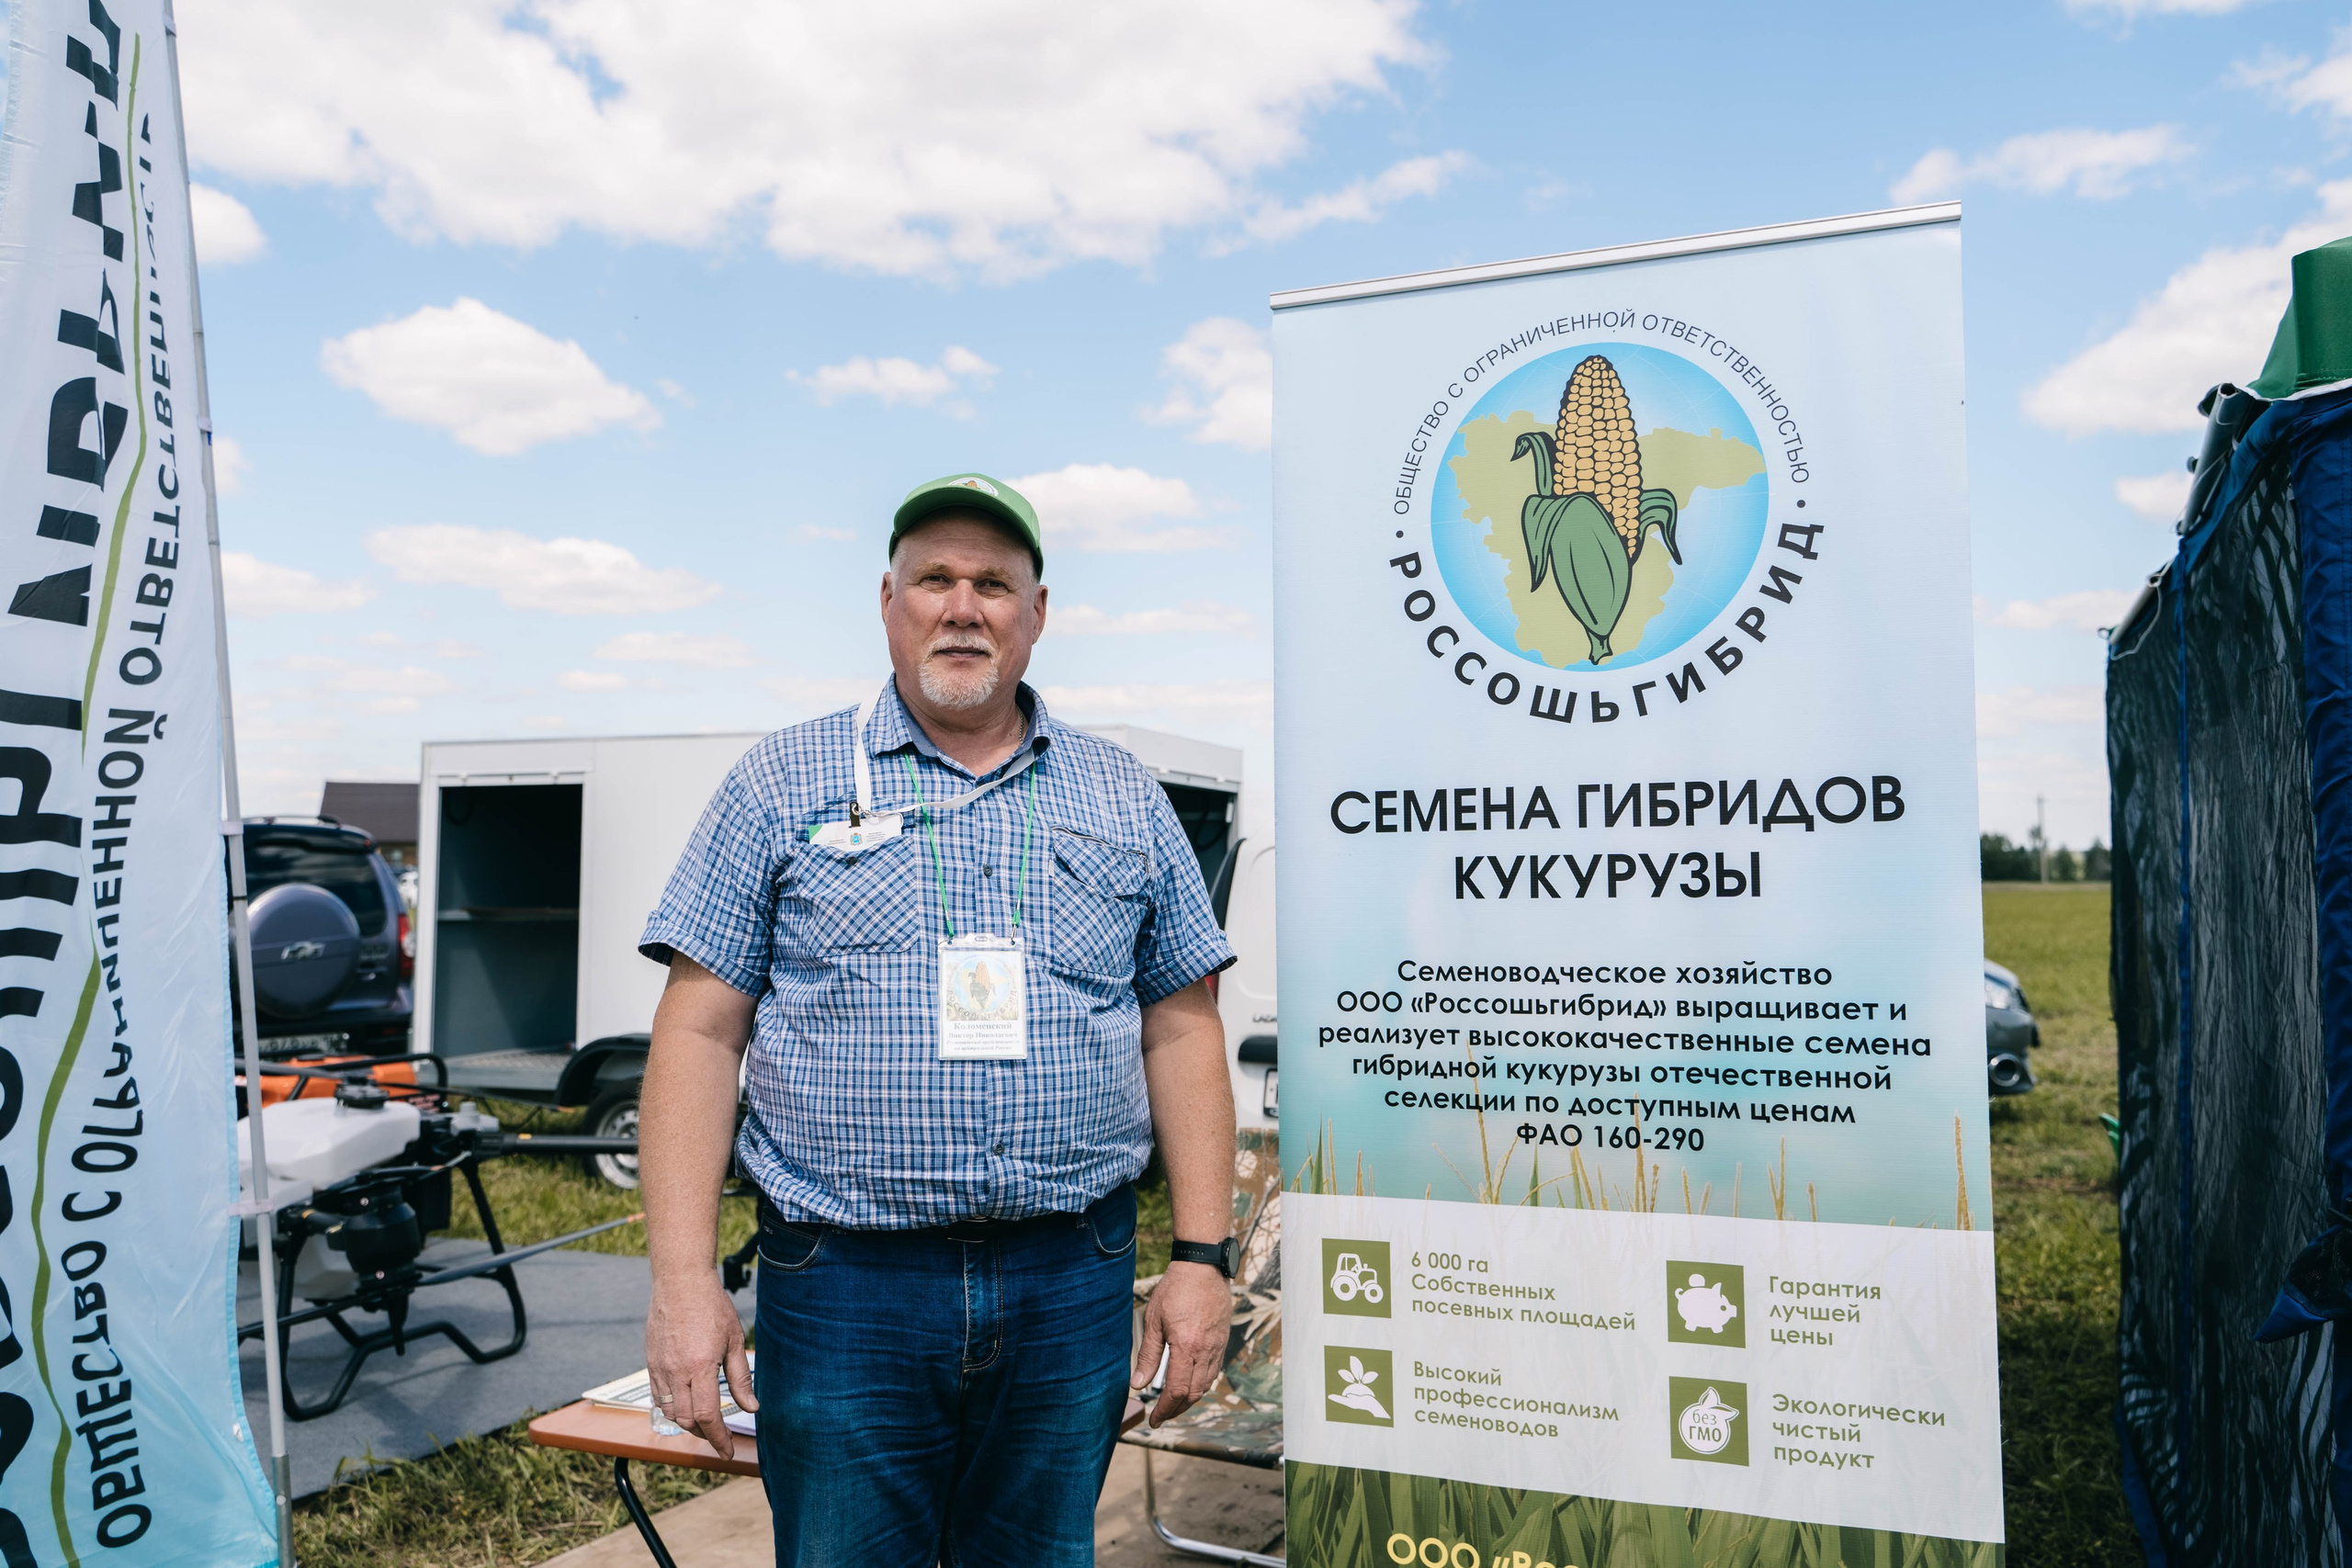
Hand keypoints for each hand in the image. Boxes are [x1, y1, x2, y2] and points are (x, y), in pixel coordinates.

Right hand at [645, 1269, 757, 1459]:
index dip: (718, 1439)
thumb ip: (741, 1378)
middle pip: (687, 1420)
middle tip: (721, 1436)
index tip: (727, 1451)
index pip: (708, 1416)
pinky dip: (670, 1407)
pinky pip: (657, 1395)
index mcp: (700, 1368)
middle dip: (705, 1434)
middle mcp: (676, 1372)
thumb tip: (752, 1408)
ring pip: (669, 1412)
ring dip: (687, 1423)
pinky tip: (684, 1404)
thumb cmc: (711, 1306)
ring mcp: (660, 1368)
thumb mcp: (734, 1341)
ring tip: (704, 1422)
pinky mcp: (650, 1362)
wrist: (680, 1281)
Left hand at [1132, 1261, 1230, 1424]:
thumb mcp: (1154, 1320)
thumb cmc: (1175, 1290)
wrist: (1204, 1267)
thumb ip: (1148, 1355)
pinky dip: (1201, 1385)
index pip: (1176, 1391)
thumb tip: (1138, 1385)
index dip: (1164, 1411)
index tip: (1153, 1420)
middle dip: (1176, 1410)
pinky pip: (1214, 1372)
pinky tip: (1189, 1383)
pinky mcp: (1222, 1341)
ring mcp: (1217, 1347)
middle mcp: (1206, 1351)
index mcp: (1186, 1347)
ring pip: (1206, 1386)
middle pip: (1193, 1394)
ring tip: (1173, 1404)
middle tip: (1160, 1416)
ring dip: (1189, 1400)